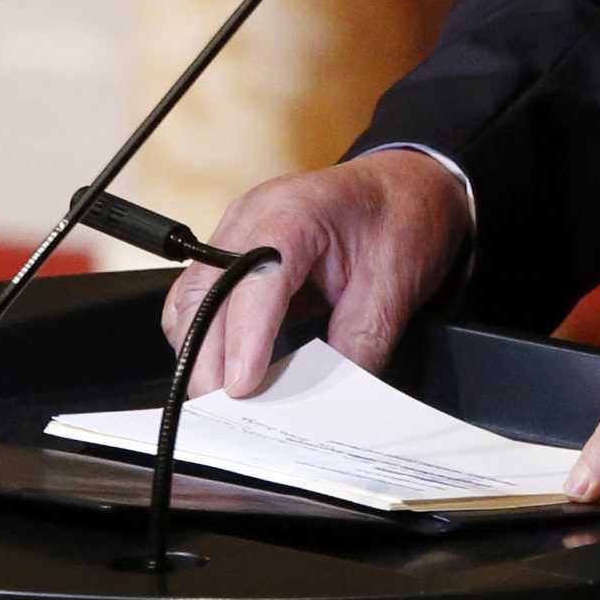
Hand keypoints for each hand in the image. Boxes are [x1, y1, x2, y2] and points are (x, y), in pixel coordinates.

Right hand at [158, 150, 473, 397]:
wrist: (408, 185)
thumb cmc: (403, 218)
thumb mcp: (394, 285)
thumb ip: (359, 342)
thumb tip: (327, 399)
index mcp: (294, 212)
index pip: (253, 279)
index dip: (244, 338)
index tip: (241, 386)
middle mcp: (252, 216)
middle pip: (207, 290)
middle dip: (207, 356)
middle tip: (221, 413)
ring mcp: (236, 231)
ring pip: (192, 295)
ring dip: (198, 348)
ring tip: (218, 400)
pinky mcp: (234, 251)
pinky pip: (200, 295)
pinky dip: (203, 334)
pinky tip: (222, 366)